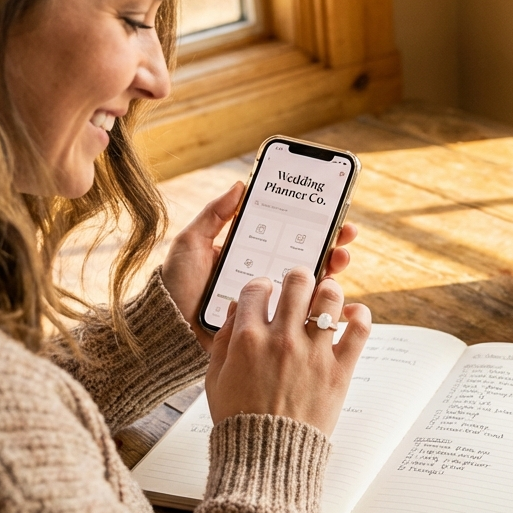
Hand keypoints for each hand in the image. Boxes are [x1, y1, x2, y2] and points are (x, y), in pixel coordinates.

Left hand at [162, 181, 358, 347]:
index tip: (331, 209)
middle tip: (344, 233)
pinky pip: (298, 310)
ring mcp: (268, 298)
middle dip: (330, 242)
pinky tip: (328, 290)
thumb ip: (214, 214)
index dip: (311, 221)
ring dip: (330, 267)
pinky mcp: (268, 322)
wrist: (168, 327)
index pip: (287, 233)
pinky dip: (317, 300)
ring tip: (339, 257)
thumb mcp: (192, 243)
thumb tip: (241, 185)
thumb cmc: (176, 285)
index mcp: (249, 252)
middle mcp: (263, 274)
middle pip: (304, 255)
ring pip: (308, 282)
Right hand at [204, 268, 371, 435]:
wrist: (267, 456)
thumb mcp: (215, 377)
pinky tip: (352, 313)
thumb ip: (223, 339)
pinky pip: (359, 328)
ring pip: (330, 296)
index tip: (267, 293)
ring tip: (325, 297)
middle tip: (299, 287)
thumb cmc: (238, 418)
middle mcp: (282, 338)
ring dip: (328, 290)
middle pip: (298, 281)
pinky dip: (360, 314)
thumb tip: (237, 308)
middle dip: (298, 277)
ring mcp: (313, 353)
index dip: (262, 285)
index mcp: (247, 338)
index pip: (258, 287)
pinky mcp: (339, 369)